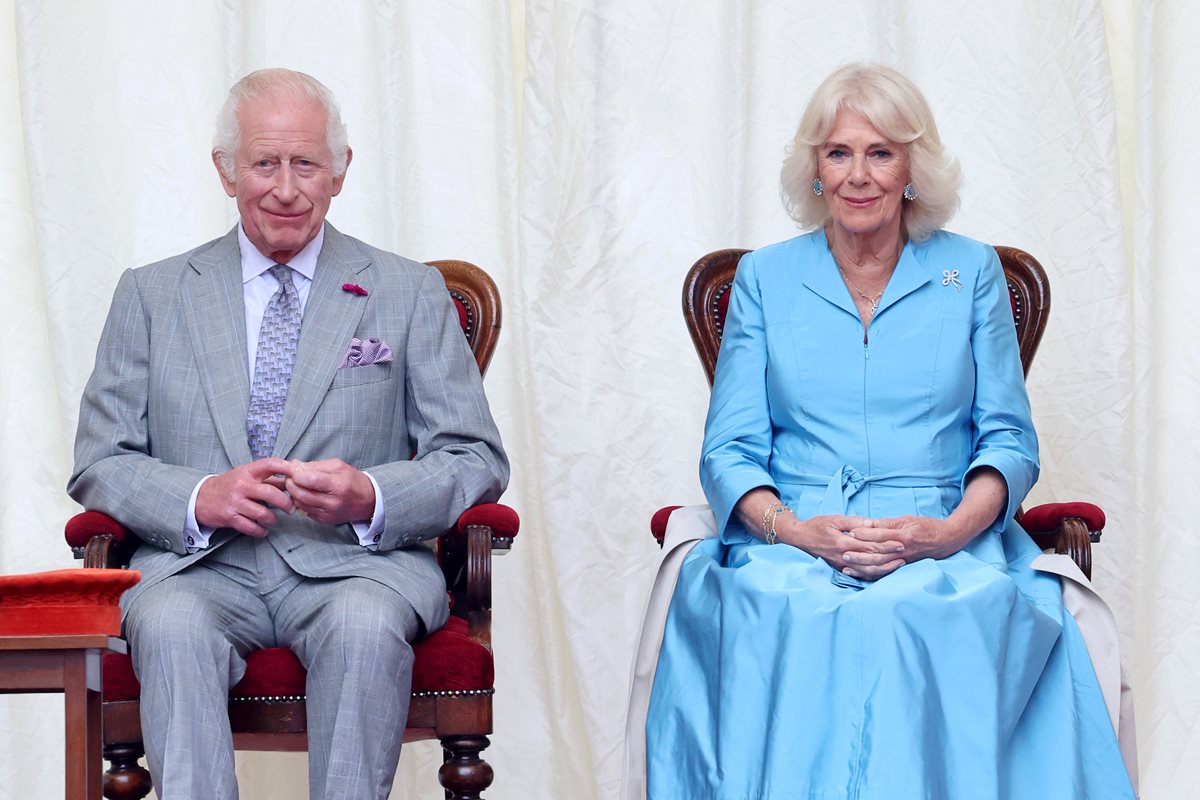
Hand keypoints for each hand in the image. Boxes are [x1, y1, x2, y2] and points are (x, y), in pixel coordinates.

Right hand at [195, 458, 294, 536]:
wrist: (200, 497)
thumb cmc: (229, 485)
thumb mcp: (246, 476)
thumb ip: (269, 478)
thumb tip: (293, 480)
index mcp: (247, 471)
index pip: (269, 464)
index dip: (285, 467)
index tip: (298, 474)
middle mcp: (242, 485)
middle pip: (270, 493)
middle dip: (286, 503)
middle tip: (292, 508)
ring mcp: (235, 502)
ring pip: (262, 513)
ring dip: (272, 519)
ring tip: (273, 519)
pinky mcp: (229, 517)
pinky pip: (250, 527)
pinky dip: (260, 531)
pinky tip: (262, 530)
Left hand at [284, 458, 375, 525]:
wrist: (367, 501)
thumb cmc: (353, 481)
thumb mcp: (338, 466)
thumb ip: (315, 465)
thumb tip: (294, 465)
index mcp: (338, 485)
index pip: (310, 480)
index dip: (296, 473)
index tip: (293, 469)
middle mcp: (332, 502)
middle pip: (301, 494)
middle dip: (291, 483)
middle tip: (291, 476)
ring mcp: (327, 513)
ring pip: (299, 503)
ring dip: (293, 492)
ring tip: (297, 484)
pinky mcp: (323, 520)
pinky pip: (304, 510)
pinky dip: (300, 501)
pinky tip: (305, 494)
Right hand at [779, 514, 906, 580]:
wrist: (799, 538)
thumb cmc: (816, 525)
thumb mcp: (834, 519)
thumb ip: (854, 522)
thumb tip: (872, 523)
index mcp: (843, 543)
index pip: (870, 545)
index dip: (887, 544)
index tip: (901, 541)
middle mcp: (844, 557)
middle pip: (872, 559)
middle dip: (890, 556)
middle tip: (906, 552)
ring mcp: (842, 566)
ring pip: (868, 571)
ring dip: (885, 568)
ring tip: (899, 563)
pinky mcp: (840, 569)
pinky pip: (860, 575)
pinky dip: (873, 574)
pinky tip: (883, 571)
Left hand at [850, 515, 967, 563]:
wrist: (948, 540)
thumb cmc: (927, 526)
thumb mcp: (908, 519)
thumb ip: (888, 524)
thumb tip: (869, 524)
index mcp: (904, 536)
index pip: (881, 536)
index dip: (865, 534)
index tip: (850, 531)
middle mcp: (903, 551)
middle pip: (878, 554)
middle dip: (859, 555)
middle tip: (842, 552)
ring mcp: (904, 561)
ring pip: (880, 567)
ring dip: (862, 567)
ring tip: (845, 566)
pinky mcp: (903, 567)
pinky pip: (885, 573)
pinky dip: (871, 575)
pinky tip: (859, 574)